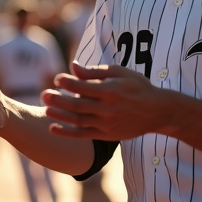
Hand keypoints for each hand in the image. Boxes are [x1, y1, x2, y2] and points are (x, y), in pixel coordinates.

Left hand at [42, 62, 163, 140]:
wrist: (157, 111)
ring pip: (77, 121)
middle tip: (43, 95)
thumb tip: (73, 67)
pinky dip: (67, 132)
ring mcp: (107, 124)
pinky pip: (83, 134)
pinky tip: (53, 128)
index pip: (82, 87)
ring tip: (45, 109)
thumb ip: (95, 71)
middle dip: (57, 100)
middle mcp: (108, 109)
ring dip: (59, 116)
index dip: (67, 83)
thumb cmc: (137, 86)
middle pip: (76, 106)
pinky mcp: (107, 135)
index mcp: (110, 91)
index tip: (57, 79)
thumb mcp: (120, 72)